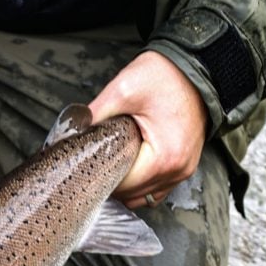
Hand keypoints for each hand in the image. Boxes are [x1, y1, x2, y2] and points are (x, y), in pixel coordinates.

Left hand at [88, 51, 208, 208]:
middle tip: (95, 160)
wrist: (196, 67)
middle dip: (110, 180)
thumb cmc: (165, 76)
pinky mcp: (184, 167)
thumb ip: (94, 114)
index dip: (99, 176)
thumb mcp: (123, 89)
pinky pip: (157, 190)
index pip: (121, 186)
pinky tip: (129, 166)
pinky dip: (141, 184)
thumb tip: (69, 132)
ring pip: (143, 197)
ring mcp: (183, 171)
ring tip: (112, 162)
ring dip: (125, 186)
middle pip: (131, 196)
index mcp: (164, 158)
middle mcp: (177, 170)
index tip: (86, 162)